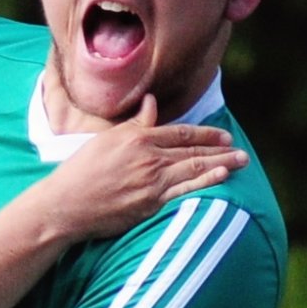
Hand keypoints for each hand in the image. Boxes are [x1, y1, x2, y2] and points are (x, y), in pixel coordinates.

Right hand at [28, 94, 247, 243]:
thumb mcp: (107, 139)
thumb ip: (134, 124)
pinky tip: (222, 178)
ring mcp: (150, 182)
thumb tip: (150, 103)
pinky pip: (184, 191)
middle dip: (220, 149)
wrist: (65, 204)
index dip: (204, 133)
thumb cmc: (81, 172)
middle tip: (240, 150)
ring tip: (241, 163)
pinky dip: (205, 182)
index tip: (222, 135)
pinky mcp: (149, 204)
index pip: (179, 133)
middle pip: (192, 149)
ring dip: (221, 164)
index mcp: (138, 138)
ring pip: (193, 168)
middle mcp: (148, 157)